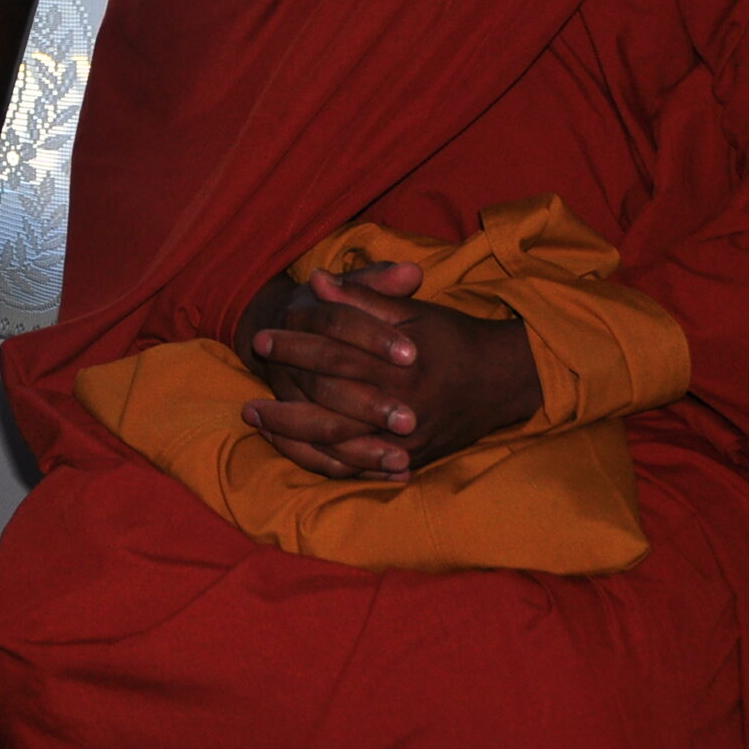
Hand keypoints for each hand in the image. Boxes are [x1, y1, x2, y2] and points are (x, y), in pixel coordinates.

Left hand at [232, 264, 540, 480]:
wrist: (502, 379)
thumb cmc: (451, 338)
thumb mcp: (410, 311)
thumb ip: (362, 297)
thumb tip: (316, 281)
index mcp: (404, 363)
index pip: (338, 353)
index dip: (297, 345)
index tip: (261, 337)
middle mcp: (406, 404)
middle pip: (333, 404)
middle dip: (286, 400)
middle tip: (246, 397)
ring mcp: (409, 438)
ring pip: (341, 443)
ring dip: (294, 435)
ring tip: (257, 421)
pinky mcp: (412, 459)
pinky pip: (359, 468)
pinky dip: (322, 460)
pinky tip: (291, 448)